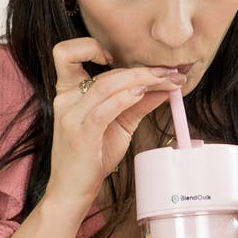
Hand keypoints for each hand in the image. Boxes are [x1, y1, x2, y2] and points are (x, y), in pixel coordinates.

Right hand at [48, 38, 184, 207]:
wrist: (71, 191)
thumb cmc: (91, 157)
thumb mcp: (118, 124)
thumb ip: (138, 103)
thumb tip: (166, 85)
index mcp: (68, 92)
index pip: (66, 53)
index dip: (89, 46)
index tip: (119, 57)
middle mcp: (66, 99)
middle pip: (106, 71)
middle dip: (143, 69)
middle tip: (171, 72)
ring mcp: (71, 116)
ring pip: (108, 84)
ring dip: (143, 79)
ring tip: (167, 81)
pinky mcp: (81, 134)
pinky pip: (105, 108)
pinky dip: (127, 97)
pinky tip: (144, 93)